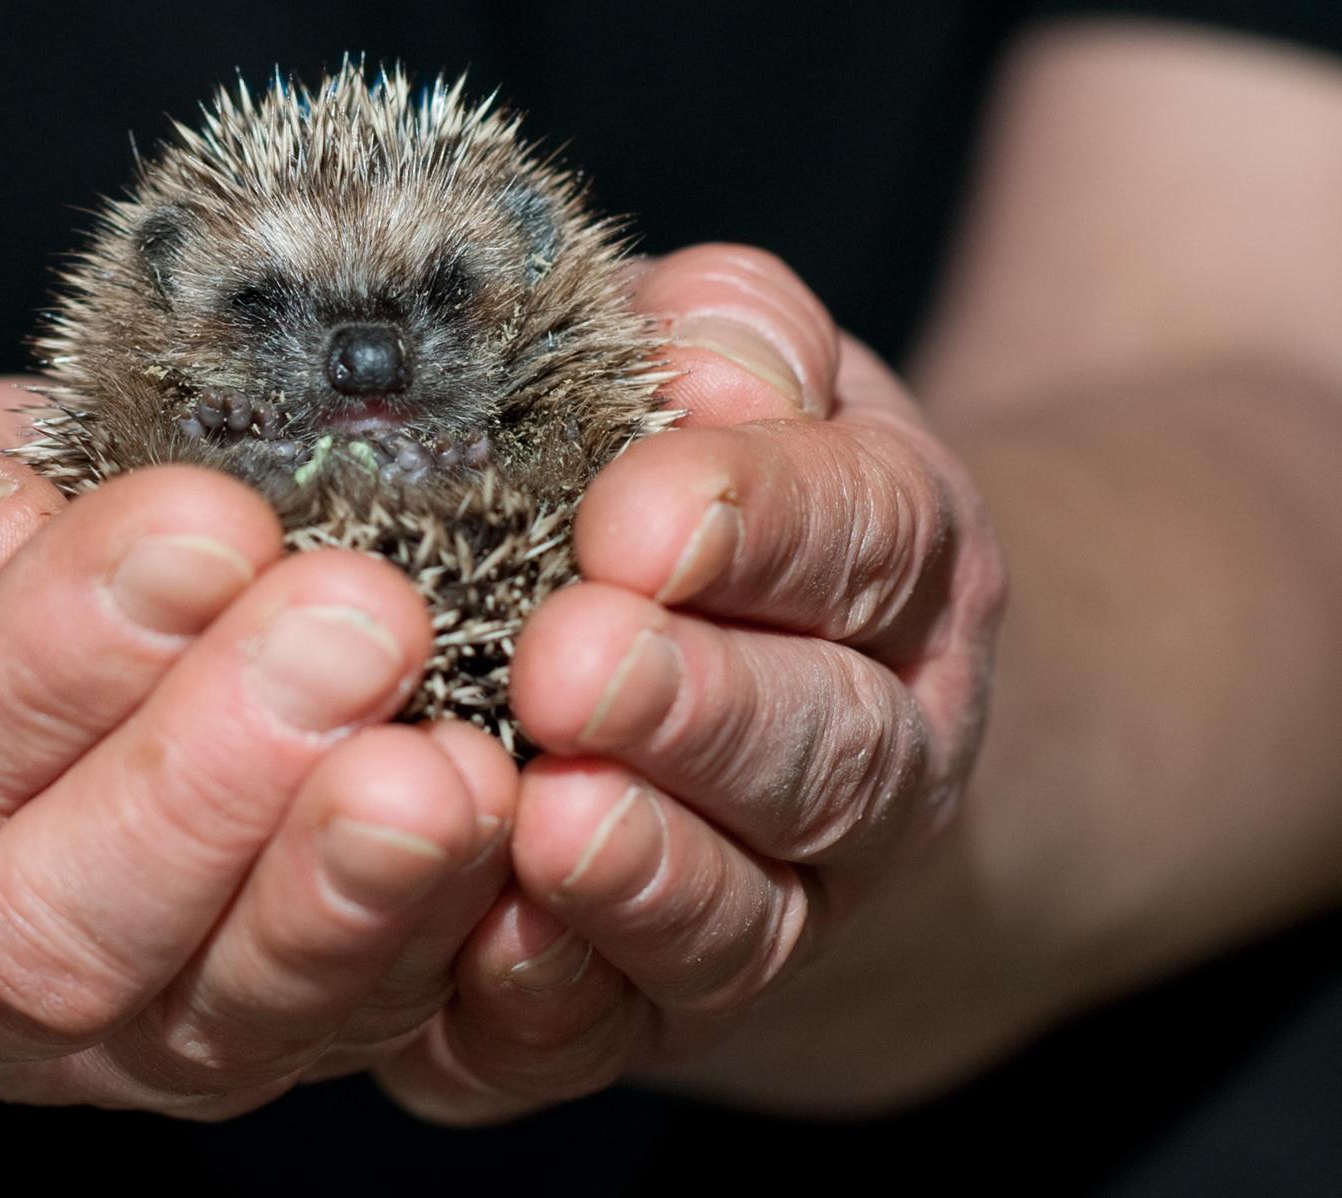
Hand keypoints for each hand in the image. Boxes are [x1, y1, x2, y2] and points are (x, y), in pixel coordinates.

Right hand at [0, 378, 515, 1115]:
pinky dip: (433, 940)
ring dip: (343, 896)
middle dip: (213, 784)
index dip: (48, 659)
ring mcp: (80, 1045)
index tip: (202, 529)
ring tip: (449, 765)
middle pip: (46, 940)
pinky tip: (498, 822)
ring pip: (204, 1026)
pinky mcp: (224, 1049)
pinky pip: (336, 1033)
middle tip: (356, 625)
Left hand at [378, 245, 1007, 1119]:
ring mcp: (775, 902)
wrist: (753, 702)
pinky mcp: (648, 1006)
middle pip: (825, 753)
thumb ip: (729, 338)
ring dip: (645, 878)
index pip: (863, 537)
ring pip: (741, 920)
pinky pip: (611, 1034)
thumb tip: (701, 357)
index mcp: (892, 574)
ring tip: (546, 823)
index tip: (636, 516)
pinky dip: (552, 1004)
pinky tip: (479, 951)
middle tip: (571, 669)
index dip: (757, 525)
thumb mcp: (739, 379)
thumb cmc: (708, 505)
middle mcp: (867, 758)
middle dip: (699, 713)